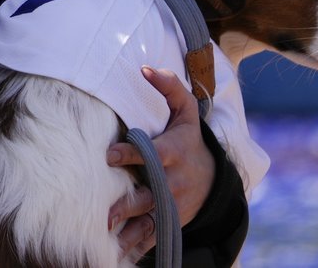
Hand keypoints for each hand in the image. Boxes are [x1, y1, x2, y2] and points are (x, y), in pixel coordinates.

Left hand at [107, 66, 215, 259]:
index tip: (110, 155)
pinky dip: (136, 247)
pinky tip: (117, 255)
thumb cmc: (187, 138)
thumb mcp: (185, 111)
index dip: (131, 153)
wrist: (211, 177)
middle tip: (106, 212)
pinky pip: (152, 237)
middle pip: (149, 194)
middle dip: (129, 204)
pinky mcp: (168, 222)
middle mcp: (172, 182)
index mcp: (173, 153)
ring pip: (150, 221)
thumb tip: (145, 68)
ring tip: (109, 242)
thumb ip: (169, 87)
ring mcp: (171, 205)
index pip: (151, 153)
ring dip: (130, 233)